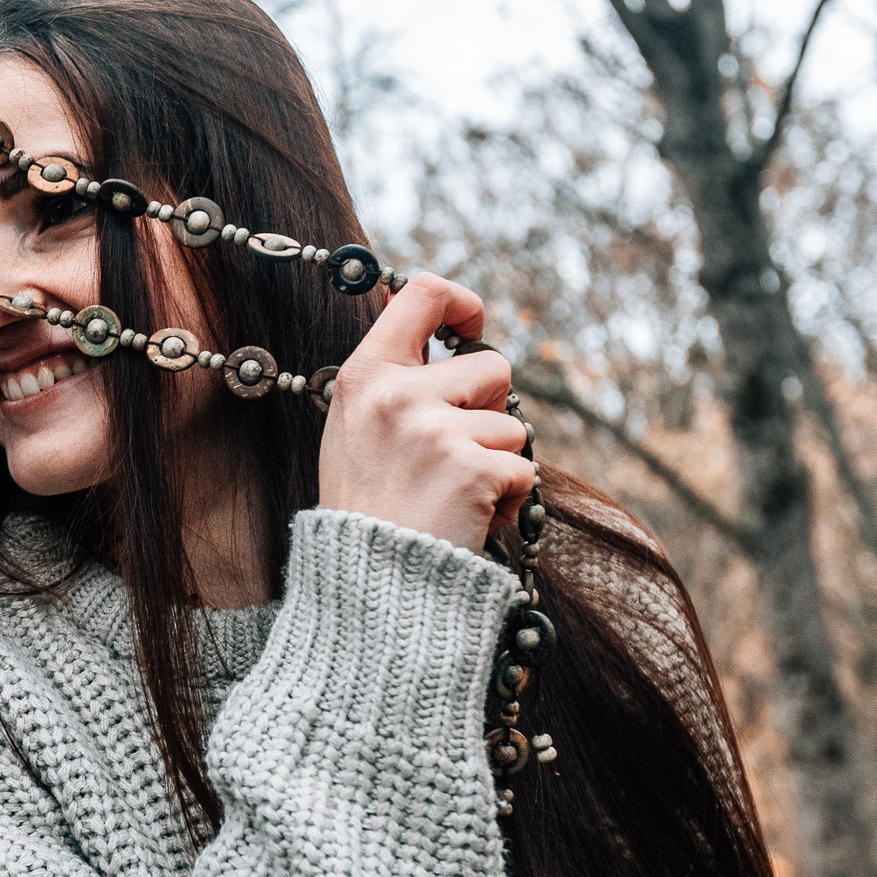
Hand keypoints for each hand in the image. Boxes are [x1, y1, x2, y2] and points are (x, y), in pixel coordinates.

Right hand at [315, 272, 534, 553]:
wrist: (370, 582)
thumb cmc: (366, 508)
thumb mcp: (354, 428)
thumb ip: (390, 377)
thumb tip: (422, 315)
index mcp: (365, 375)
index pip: (423, 294)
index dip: (462, 303)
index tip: (470, 329)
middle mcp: (397, 395)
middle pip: (492, 366)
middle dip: (489, 409)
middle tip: (452, 453)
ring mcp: (435, 431)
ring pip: (512, 423)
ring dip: (498, 460)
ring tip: (453, 494)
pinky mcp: (472, 469)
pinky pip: (523, 468)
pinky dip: (507, 499)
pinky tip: (469, 517)